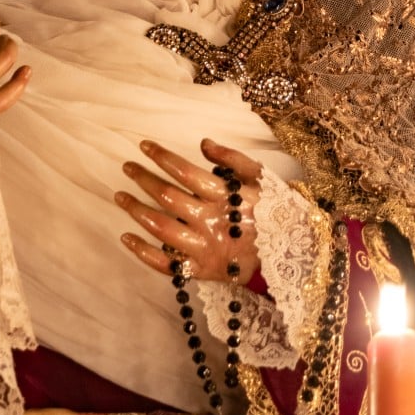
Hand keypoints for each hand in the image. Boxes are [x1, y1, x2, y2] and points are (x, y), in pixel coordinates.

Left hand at [114, 137, 263, 282]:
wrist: (294, 254)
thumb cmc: (276, 211)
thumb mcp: (261, 178)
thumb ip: (232, 159)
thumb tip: (203, 143)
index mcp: (225, 196)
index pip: (185, 172)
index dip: (161, 157)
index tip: (143, 145)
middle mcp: (211, 222)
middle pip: (168, 198)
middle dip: (143, 180)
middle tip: (126, 167)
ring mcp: (204, 249)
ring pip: (162, 229)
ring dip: (137, 211)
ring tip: (120, 197)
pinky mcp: (201, 271)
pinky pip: (167, 265)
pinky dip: (144, 253)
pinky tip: (126, 238)